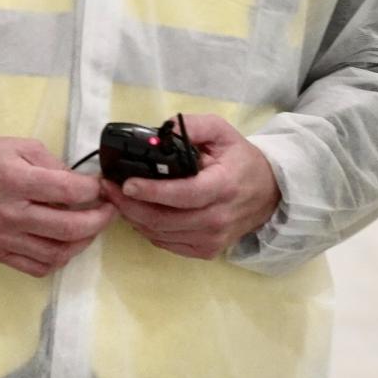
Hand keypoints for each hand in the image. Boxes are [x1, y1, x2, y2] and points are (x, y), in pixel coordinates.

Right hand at [0, 136, 115, 278]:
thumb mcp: (19, 146)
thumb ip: (52, 163)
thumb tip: (79, 182)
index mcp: (16, 181)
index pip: (68, 190)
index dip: (93, 190)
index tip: (101, 186)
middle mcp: (11, 214)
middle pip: (68, 228)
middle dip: (99, 220)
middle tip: (108, 210)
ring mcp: (4, 238)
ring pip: (56, 253)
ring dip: (82, 242)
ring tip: (90, 228)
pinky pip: (36, 268)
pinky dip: (58, 260)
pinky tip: (65, 244)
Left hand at [102, 115, 279, 259]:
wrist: (269, 194)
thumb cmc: (241, 160)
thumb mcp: (223, 132)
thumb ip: (195, 126)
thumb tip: (165, 128)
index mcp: (223, 186)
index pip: (184, 194)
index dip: (153, 191)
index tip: (127, 184)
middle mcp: (217, 218)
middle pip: (165, 219)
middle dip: (130, 205)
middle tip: (107, 189)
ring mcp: (211, 239)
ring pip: (161, 235)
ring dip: (134, 218)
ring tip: (117, 199)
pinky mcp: (205, 251)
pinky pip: (167, 244)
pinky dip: (148, 230)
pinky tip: (139, 213)